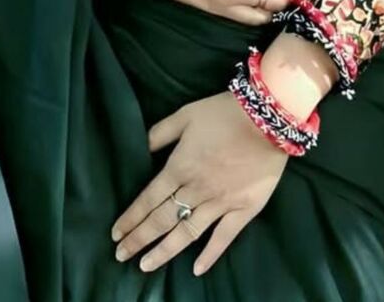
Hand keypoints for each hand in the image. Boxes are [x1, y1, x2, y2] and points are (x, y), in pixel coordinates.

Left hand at [111, 92, 285, 276]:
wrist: (268, 117)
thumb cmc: (223, 113)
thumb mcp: (185, 115)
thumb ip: (161, 133)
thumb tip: (140, 147)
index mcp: (179, 167)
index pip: (148, 199)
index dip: (131, 218)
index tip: (116, 234)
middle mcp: (196, 190)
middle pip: (161, 219)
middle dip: (138, 239)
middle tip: (121, 255)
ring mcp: (220, 203)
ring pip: (186, 233)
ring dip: (164, 251)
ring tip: (146, 265)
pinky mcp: (244, 209)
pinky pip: (224, 238)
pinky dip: (210, 256)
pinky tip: (196, 270)